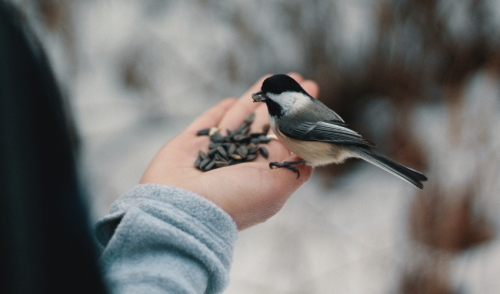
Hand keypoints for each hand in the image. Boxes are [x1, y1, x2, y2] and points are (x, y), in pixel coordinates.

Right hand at [140, 73, 319, 229]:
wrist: (182, 209)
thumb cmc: (232, 199)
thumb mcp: (275, 188)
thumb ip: (294, 170)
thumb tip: (310, 160)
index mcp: (261, 172)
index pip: (284, 138)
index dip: (297, 118)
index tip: (312, 97)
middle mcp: (239, 162)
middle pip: (264, 124)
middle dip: (280, 102)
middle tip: (296, 80)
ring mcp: (213, 152)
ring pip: (237, 118)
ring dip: (254, 98)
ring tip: (270, 78)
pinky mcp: (188, 145)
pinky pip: (206, 123)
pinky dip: (217, 112)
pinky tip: (230, 100)